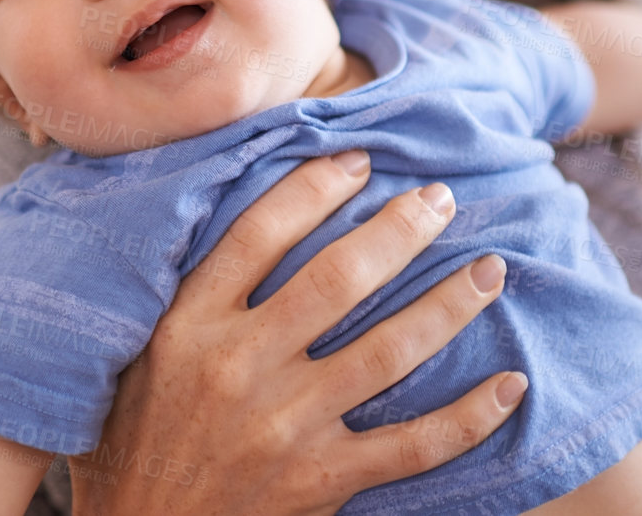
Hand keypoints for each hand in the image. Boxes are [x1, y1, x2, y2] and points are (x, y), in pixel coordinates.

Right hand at [68, 150, 525, 515]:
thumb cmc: (131, 438)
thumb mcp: (138, 351)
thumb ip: (185, 290)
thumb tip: (243, 212)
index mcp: (188, 325)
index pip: (261, 233)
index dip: (316, 188)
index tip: (359, 161)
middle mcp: (238, 366)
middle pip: (337, 278)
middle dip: (400, 230)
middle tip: (440, 198)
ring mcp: (285, 426)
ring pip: (388, 350)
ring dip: (449, 305)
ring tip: (489, 269)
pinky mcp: (319, 481)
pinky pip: (412, 445)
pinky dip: (469, 417)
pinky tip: (510, 386)